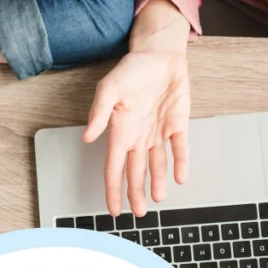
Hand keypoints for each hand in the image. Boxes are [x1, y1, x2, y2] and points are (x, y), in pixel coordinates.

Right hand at [83, 0, 191, 216]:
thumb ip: (99, 113)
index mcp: (120, 130)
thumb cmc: (132, 69)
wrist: (159, 54)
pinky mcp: (177, 124)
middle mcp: (138, 135)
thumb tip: (88, 137)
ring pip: (157, 165)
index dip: (113, 190)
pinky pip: (179, 149)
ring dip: (157, 182)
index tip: (113, 209)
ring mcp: (158, 131)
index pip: (113, 167)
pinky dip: (179, 163)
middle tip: (139, 213)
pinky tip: (179, 177)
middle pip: (135, 172)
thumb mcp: (110, 88)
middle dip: (136, 193)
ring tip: (158, 199)